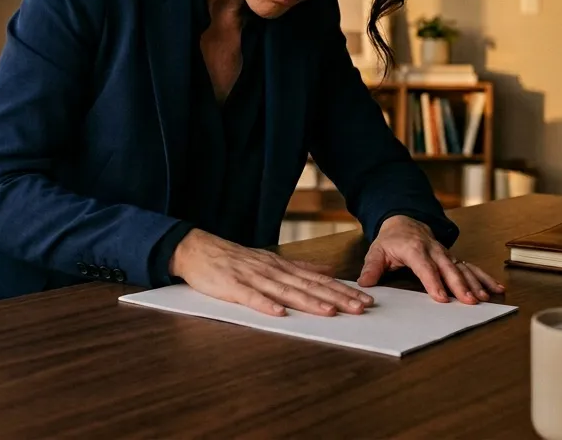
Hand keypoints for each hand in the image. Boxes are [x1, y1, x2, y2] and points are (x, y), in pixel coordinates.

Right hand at [169, 228, 373, 317]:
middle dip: (335, 297)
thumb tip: (327, 268)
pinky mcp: (232, 286)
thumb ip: (297, 266)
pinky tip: (279, 313)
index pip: (317, 279)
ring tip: (330, 312)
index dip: (342, 290)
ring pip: (285, 291)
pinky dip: (265, 304)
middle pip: (308, 286)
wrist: (196, 249)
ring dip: (308, 302)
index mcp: (281, 266)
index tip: (364, 300)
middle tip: (360, 308)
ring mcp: (252, 278)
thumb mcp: (268, 259)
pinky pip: (250, 297)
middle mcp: (272, 270)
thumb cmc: (233, 258)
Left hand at [358, 215, 505, 303]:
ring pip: (463, 268)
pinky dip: (484, 277)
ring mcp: (446, 254)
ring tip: (484, 297)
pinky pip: (471, 267)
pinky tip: (496, 288)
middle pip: (448, 269)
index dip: (433, 282)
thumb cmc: (391, 240)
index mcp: (414, 249)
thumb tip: (364, 283)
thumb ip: (372, 268)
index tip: (440, 297)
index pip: (425, 267)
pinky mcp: (453, 258)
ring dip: (475, 283)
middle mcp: (434, 250)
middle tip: (469, 301)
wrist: (404, 222)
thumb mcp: (377, 251)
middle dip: (460, 285)